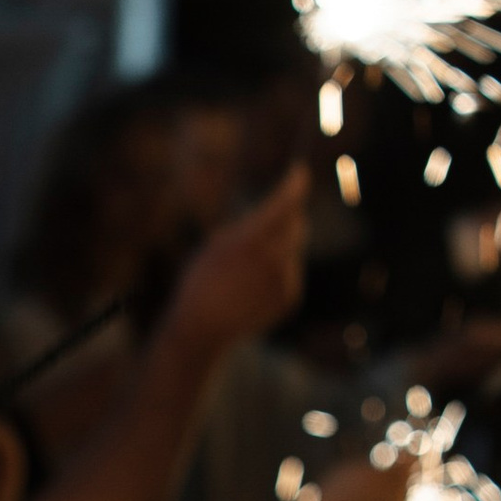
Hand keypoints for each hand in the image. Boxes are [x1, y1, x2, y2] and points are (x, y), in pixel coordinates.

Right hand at [164, 169, 309, 361]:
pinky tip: (254, 287)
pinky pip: (293, 272)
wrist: (201, 329)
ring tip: (249, 268)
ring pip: (294, 248)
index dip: (295, 184)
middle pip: (297, 223)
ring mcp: (286, 280)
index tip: (300, 171)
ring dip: (280, 247)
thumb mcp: (217, 244)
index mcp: (252, 239)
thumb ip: (249, 225)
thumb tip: (277, 211)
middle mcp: (275, 258)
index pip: (285, 202)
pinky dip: (280, 272)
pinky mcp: (291, 297)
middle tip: (271, 221)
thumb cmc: (200, 282)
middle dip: (288, 217)